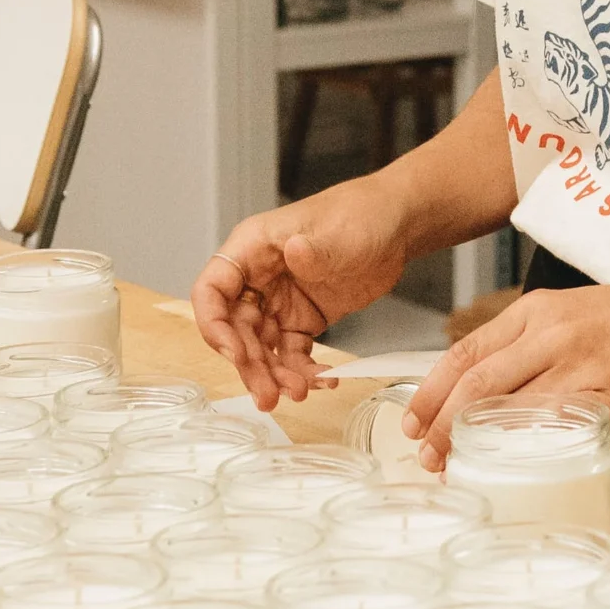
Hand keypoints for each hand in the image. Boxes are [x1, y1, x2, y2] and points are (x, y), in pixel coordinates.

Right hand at [192, 177, 410, 411]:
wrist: (398, 225)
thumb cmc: (360, 214)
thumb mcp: (337, 232)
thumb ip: (313, 248)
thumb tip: (294, 251)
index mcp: (252, 249)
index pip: (212, 290)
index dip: (215, 325)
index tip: (236, 355)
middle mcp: (258, 278)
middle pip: (236, 329)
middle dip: (250, 364)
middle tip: (269, 394)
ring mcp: (280, 301)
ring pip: (262, 347)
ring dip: (275, 374)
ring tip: (300, 392)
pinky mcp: (303, 319)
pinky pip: (293, 352)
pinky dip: (303, 370)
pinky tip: (323, 380)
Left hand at [404, 263, 609, 466]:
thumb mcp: (577, 315)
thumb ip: (536, 346)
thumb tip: (493, 394)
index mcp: (537, 311)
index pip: (465, 352)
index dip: (430, 391)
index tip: (411, 421)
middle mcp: (552, 333)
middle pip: (476, 382)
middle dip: (439, 424)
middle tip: (422, 456)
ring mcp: (581, 365)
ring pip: (508, 406)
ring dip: (472, 441)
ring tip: (453, 467)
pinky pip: (556, 427)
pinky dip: (524, 449)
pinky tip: (509, 468)